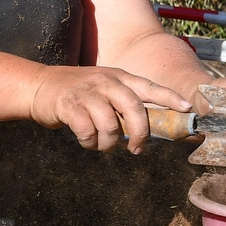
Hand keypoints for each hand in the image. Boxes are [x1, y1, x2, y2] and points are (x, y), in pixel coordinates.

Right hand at [29, 65, 192, 153]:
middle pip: (134, 108)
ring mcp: (86, 92)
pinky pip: (87, 131)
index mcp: (118, 77)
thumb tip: (150, 129)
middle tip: (137, 149)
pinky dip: (89, 142)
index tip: (187, 109)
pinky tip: (86, 141)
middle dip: (140, 133)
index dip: (170, 98)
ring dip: (109, 143)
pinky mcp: (68, 105)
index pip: (150, 87)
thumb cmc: (76, 92)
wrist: (37, 85)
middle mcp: (105, 81)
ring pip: (110, 124)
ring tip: (103, 146)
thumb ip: (123, 102)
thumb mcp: (103, 89)